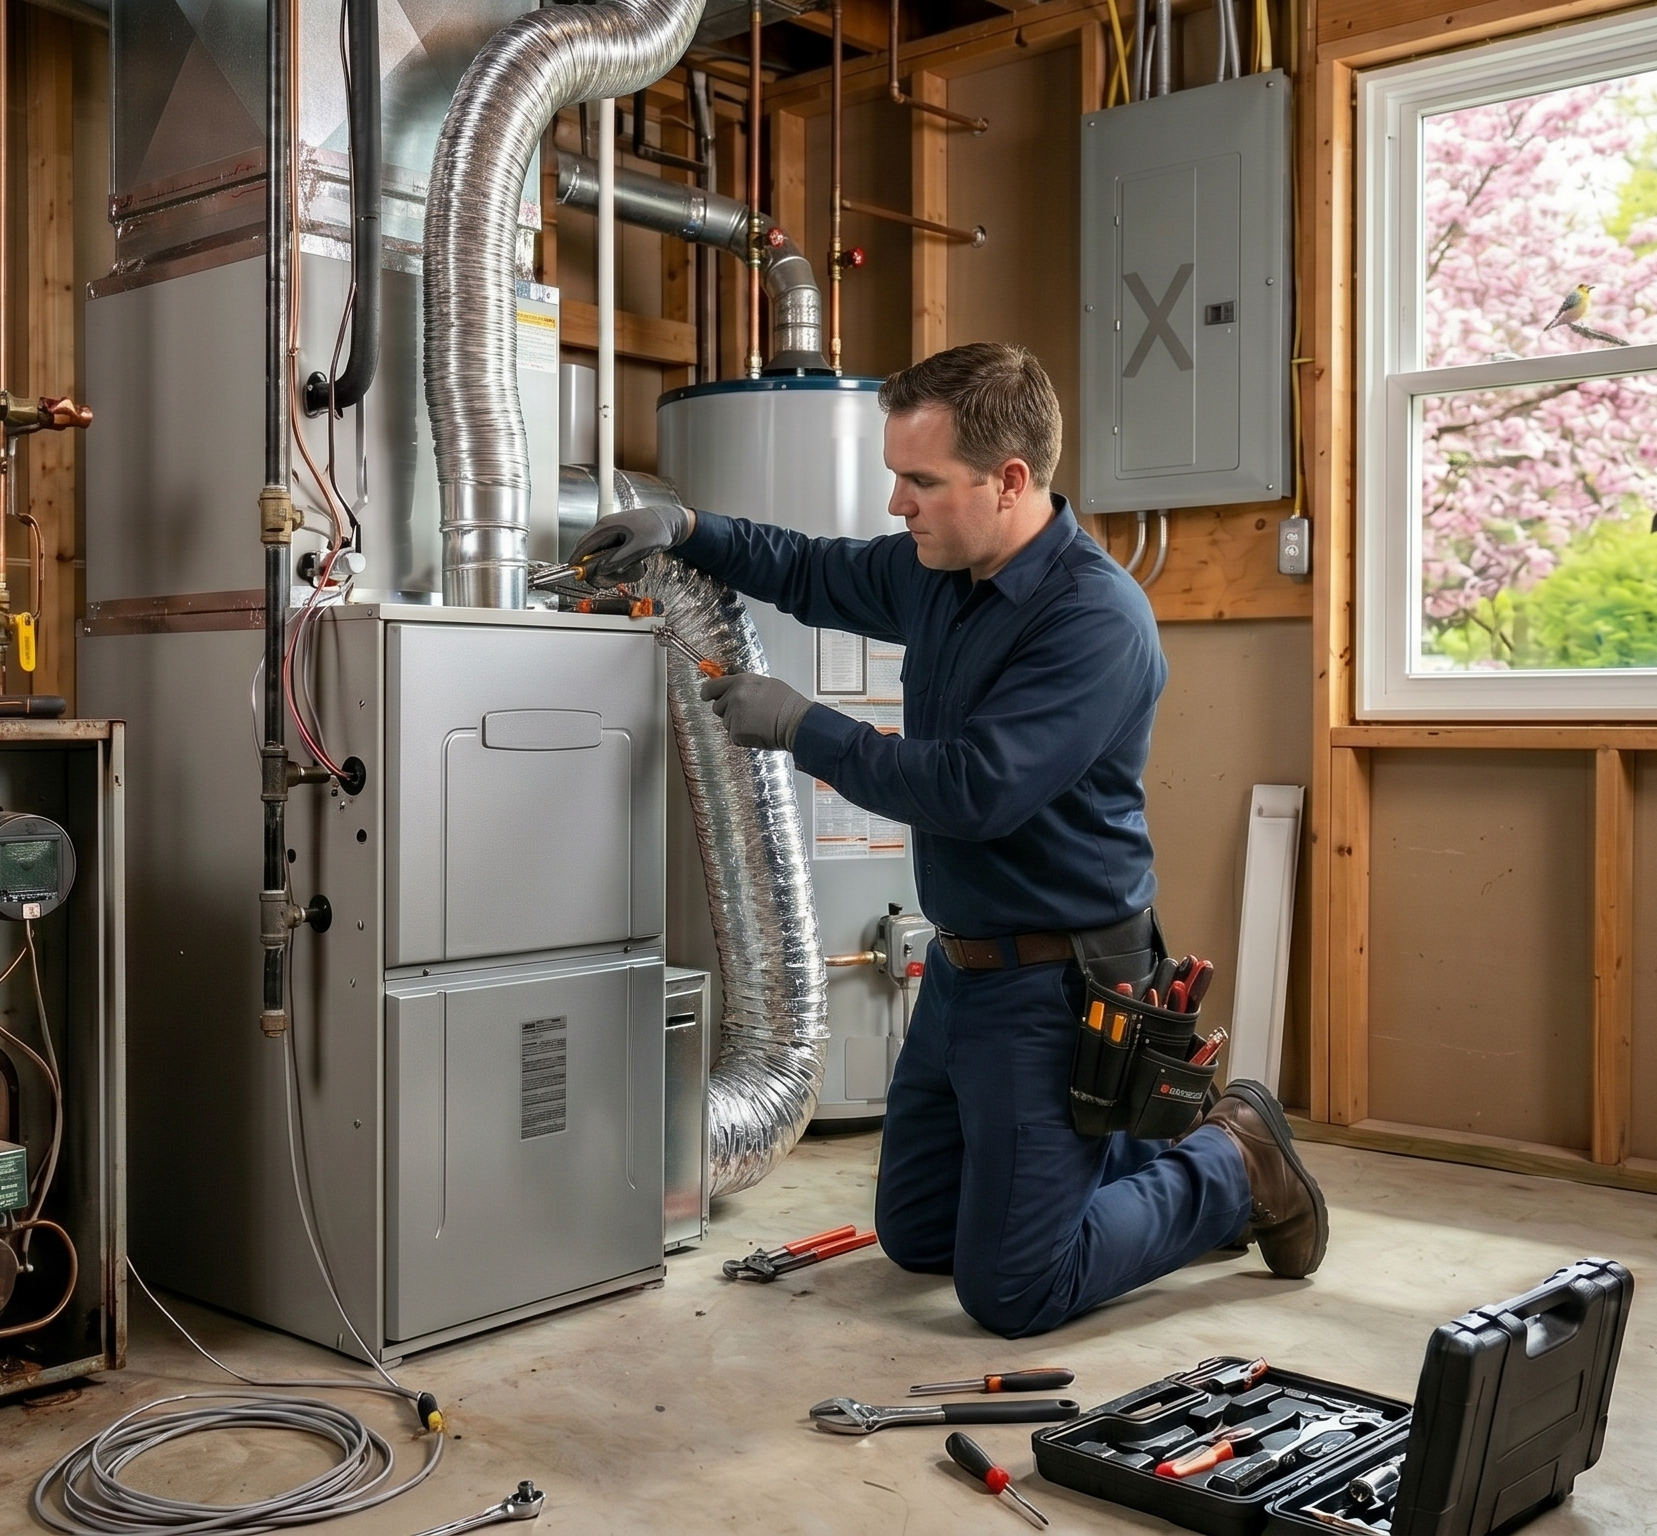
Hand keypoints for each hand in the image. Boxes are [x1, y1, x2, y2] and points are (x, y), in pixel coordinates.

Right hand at [569, 502, 691, 583]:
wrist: (671, 522)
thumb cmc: (657, 529)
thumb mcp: (638, 547)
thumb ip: (619, 559)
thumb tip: (602, 569)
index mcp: (607, 527)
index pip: (583, 545)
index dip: (577, 560)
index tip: (574, 573)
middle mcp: (607, 529)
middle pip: (591, 552)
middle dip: (597, 568)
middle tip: (608, 579)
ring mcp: (614, 534)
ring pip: (602, 555)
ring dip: (610, 567)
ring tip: (628, 572)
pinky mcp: (621, 540)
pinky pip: (613, 554)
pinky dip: (618, 563)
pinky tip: (631, 567)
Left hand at [701, 672, 814, 750]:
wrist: (796, 722)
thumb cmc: (786, 704)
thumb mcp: (764, 683)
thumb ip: (744, 685)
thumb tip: (731, 687)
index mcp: (741, 682)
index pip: (711, 686)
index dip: (707, 693)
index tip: (705, 695)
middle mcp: (734, 697)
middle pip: (717, 707)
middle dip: (728, 711)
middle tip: (747, 713)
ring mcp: (734, 715)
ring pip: (726, 723)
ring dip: (737, 724)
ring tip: (758, 721)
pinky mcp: (736, 733)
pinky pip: (734, 736)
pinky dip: (743, 736)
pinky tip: (758, 730)